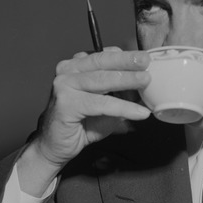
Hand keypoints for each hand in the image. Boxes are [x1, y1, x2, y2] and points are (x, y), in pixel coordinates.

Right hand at [17, 47, 150, 194]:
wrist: (55, 147)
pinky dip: (123, 108)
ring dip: (127, 80)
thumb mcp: (105, 103)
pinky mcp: (66, 103)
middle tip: (147, 61)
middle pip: (102, 62)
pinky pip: (101, 104)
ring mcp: (64, 86)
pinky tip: (139, 113)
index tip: (144, 58)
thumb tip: (144, 83)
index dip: (125, 56)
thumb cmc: (80, 124)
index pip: (103, 55)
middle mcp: (67, 72)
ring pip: (102, 80)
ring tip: (146, 81)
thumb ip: (119, 91)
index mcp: (75, 66)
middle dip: (127, 61)